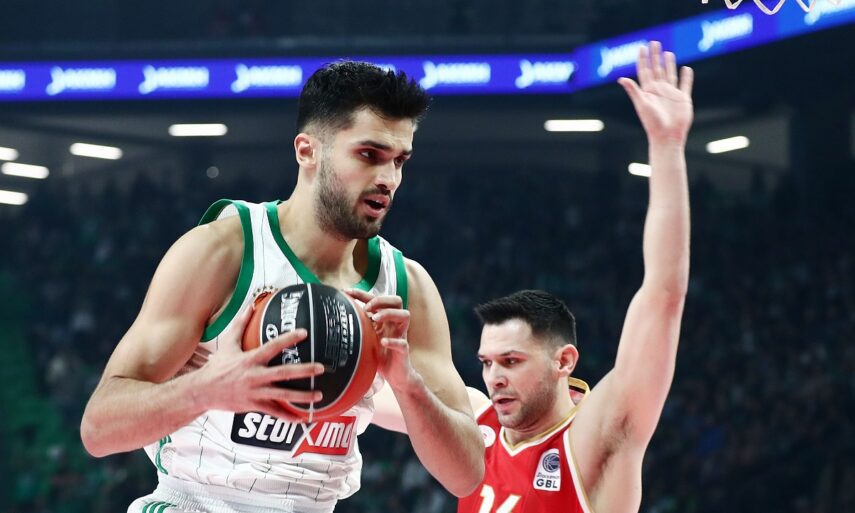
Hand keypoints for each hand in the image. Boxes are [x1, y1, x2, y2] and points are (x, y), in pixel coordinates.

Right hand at [196, 305, 324, 419]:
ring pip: (282, 395)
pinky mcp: (253, 406)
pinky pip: (274, 412)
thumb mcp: (228, 344)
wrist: (203, 391)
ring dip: (302, 397)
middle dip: (303, 370)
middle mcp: (254, 376)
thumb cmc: (217, 367)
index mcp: (250, 359)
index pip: (272, 346)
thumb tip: (250, 305)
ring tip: (319, 396)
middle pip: (283, 373)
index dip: (288, 339)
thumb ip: (240, 324)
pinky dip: (288, 417)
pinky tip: (302, 419)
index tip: (304, 333)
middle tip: (321, 368)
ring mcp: (255, 392)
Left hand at [345, 289, 418, 391]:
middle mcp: (394, 324)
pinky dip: (393, 341)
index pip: (377, 299)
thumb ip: (358, 327)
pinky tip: (382, 342)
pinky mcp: (403, 351)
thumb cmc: (379, 355)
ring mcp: (400, 336)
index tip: (347, 292)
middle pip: (397, 301)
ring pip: (405, 315)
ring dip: (389, 313)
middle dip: (381, 300)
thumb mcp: (366, 338)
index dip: (362, 293)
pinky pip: (402, 343)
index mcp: (385, 319)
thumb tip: (335, 319)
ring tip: (375, 318)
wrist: (394, 375)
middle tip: (366, 308)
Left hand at [618, 41, 693, 145]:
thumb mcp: (642, 105)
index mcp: (648, 91)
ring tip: (668, 52)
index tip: (642, 47)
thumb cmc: (652, 123)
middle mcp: (659, 90)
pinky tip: (686, 68)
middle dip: (655, 56)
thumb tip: (621, 78)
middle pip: (656, 69)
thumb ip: (633, 90)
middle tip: (654, 42)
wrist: (667, 136)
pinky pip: (685, 84)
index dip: (643, 59)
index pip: (645, 71)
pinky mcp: (683, 98)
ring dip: (668, 63)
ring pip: (669, 74)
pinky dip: (686, 76)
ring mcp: (671, 94)